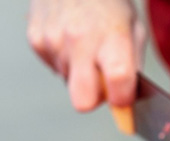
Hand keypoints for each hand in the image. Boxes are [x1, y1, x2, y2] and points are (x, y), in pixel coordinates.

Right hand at [27, 0, 145, 110]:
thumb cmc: (108, 1)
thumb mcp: (133, 27)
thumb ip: (132, 65)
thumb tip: (127, 101)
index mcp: (111, 37)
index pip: (118, 83)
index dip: (122, 98)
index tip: (123, 96)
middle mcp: (80, 40)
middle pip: (83, 102)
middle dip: (93, 98)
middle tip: (101, 82)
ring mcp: (54, 41)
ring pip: (68, 83)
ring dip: (79, 72)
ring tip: (85, 44)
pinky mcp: (35, 39)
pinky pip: (53, 67)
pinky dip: (63, 59)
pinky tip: (69, 38)